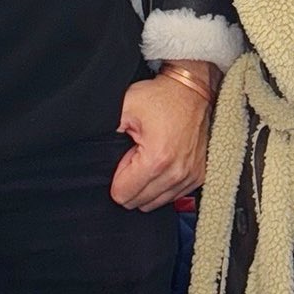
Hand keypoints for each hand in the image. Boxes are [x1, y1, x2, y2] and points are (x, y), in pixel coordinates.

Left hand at [111, 67, 213, 211]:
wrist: (191, 90)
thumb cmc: (160, 97)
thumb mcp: (125, 107)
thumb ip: (106, 131)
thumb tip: (94, 152)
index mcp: (156, 160)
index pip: (123, 194)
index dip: (117, 176)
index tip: (126, 156)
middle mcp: (177, 173)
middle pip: (139, 203)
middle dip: (132, 182)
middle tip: (137, 155)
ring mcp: (191, 176)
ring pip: (156, 203)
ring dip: (148, 185)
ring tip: (150, 158)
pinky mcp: (199, 176)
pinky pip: (173, 195)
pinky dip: (163, 184)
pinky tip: (163, 162)